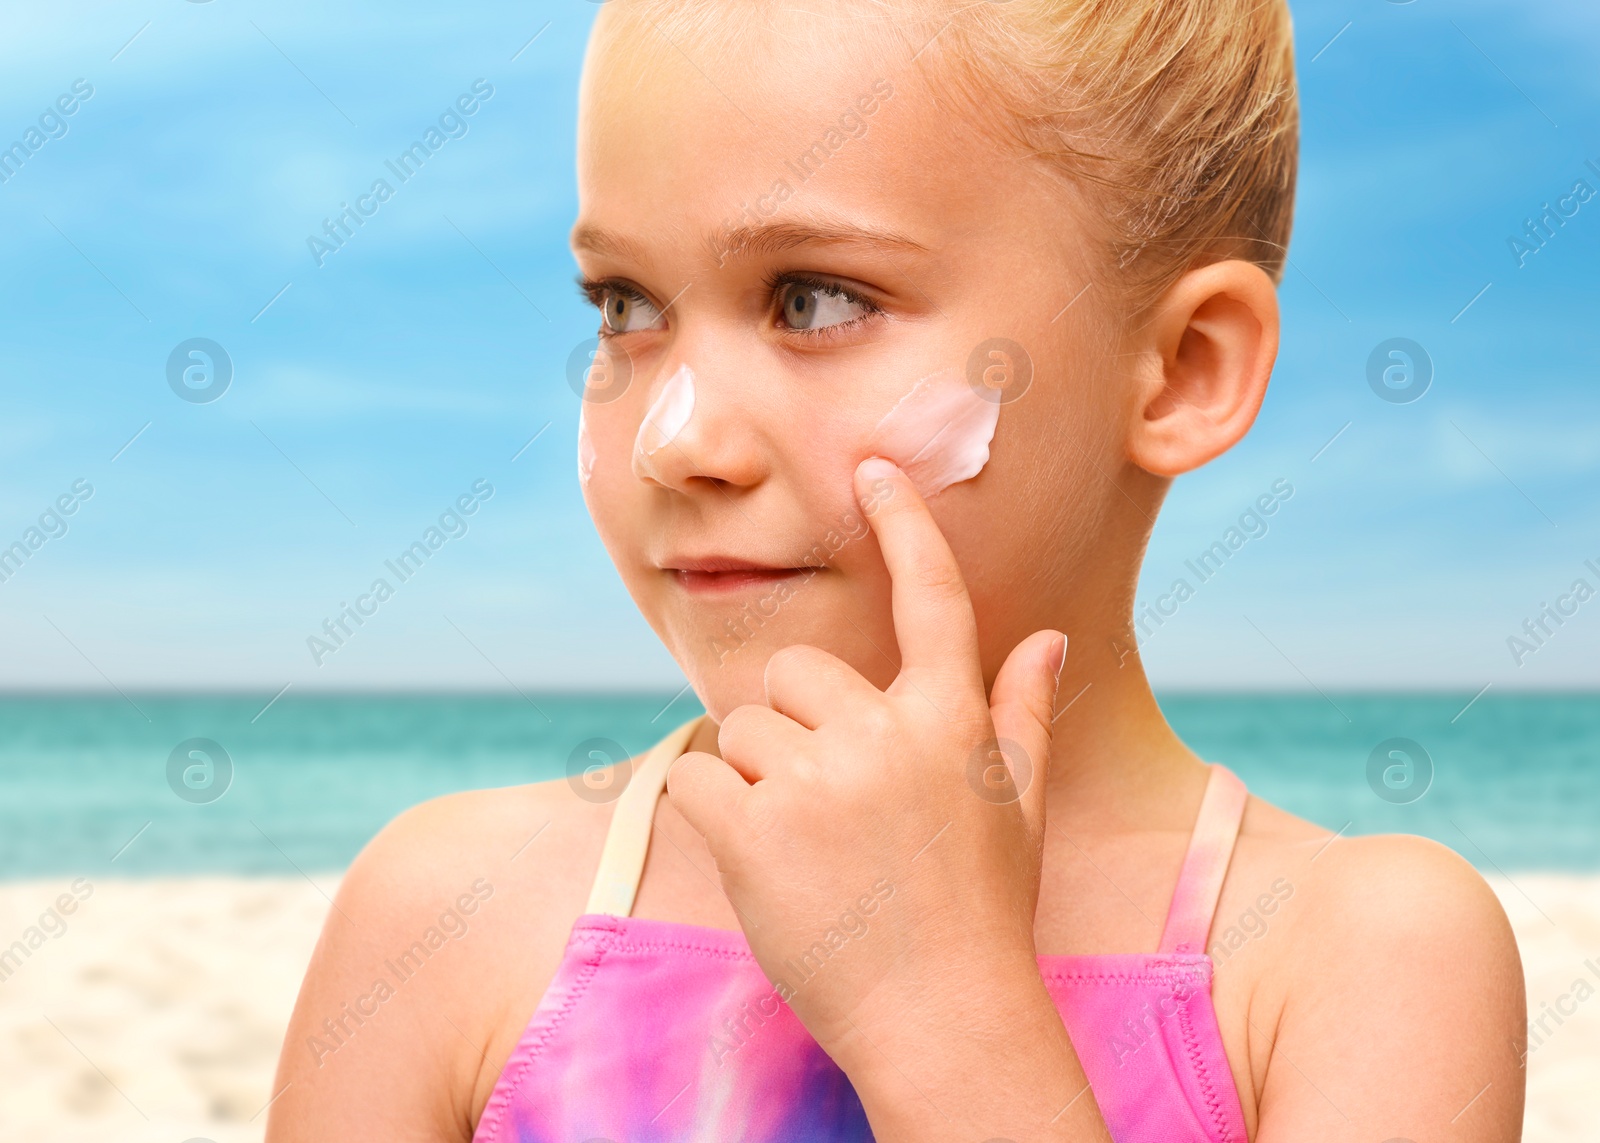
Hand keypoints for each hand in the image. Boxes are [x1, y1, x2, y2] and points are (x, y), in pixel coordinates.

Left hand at [667, 455, 1066, 1069]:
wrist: (942, 1022)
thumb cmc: (979, 915)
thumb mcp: (1016, 810)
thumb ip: (1018, 716)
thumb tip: (1047, 640)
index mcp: (951, 725)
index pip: (932, 602)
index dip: (906, 525)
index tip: (875, 467)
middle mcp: (886, 736)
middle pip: (793, 674)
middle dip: (791, 726)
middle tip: (822, 805)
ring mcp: (818, 782)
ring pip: (738, 728)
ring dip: (752, 780)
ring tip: (800, 850)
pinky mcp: (752, 829)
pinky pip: (695, 776)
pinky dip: (709, 811)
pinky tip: (756, 862)